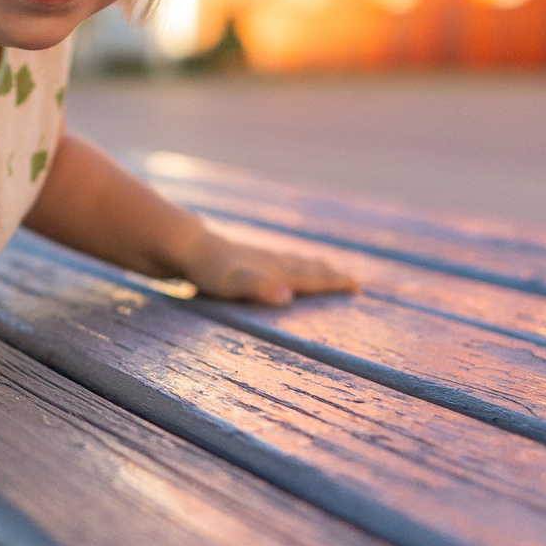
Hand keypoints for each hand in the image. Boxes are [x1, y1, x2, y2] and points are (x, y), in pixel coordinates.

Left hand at [177, 229, 359, 305]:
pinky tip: (285, 264)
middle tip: (354, 283)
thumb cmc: (210, 271)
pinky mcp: (248, 258)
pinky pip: (280, 262)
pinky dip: (293, 265)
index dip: (334, 283)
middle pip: (309, 269)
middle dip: (332, 276)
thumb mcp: (233, 284)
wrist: (188, 247)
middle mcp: (274, 262)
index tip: (357, 287)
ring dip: (315, 268)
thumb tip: (288, 297)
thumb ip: (259, 289)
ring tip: (327, 270)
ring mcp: (261, 258)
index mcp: (276, 271)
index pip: (312, 279)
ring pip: (296, 263)